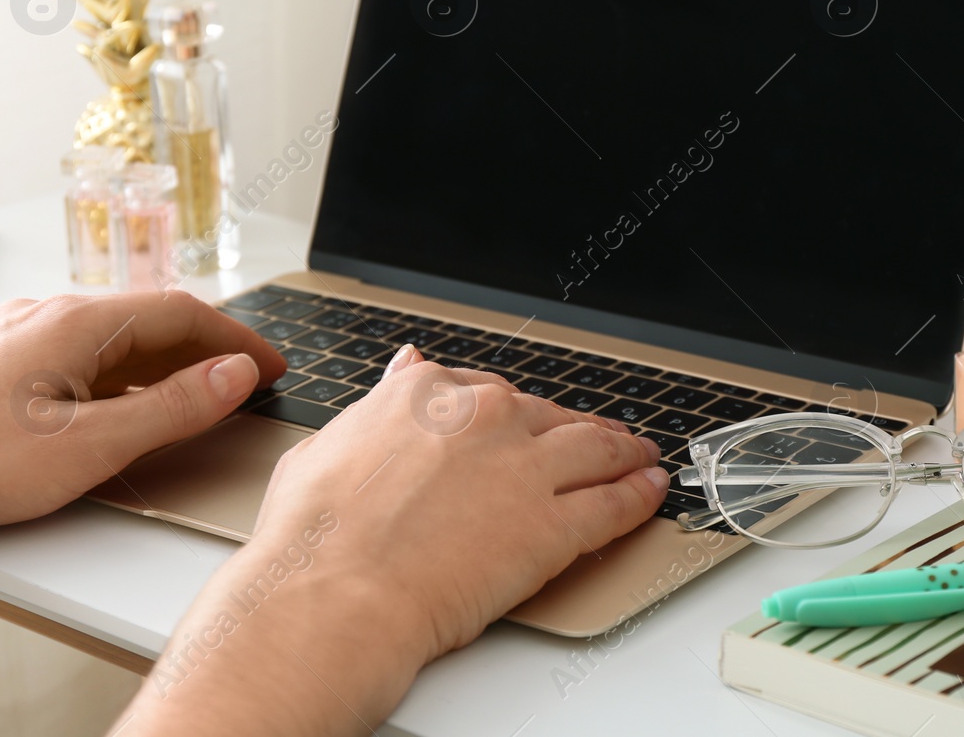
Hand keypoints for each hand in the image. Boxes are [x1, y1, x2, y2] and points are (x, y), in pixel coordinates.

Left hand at [0, 291, 284, 548]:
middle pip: (149, 321)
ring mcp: (15, 334)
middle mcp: (47, 314)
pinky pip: (76, 355)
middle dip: (206, 351)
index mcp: (78, 323)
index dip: (237, 339)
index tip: (273, 366)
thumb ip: (171, 409)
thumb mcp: (88, 447)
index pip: (183, 313)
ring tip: (193, 400)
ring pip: (111, 339)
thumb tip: (235, 374)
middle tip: (244, 384)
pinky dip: (119, 375)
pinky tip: (117, 409)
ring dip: (162, 365)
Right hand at [116, 346, 666, 735]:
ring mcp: (526, 468)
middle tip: (596, 442)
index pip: (490, 394)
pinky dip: (640, 495)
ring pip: (597, 449)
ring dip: (626, 452)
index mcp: (427, 392)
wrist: (335, 595)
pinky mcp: (555, 524)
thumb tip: (400, 369)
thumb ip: (378, 403)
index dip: (517, 414)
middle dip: (572, 430)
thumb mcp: (327, 444)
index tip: (526, 425)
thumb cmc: (313, 539)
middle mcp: (485, 416)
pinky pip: (614, 503)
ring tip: (642, 458)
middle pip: (548, 417)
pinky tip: (650, 492)